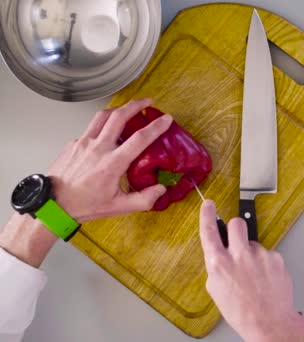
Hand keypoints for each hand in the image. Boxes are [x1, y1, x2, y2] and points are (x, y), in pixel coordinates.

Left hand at [1, 99, 171, 266]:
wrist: (52, 205)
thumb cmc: (85, 205)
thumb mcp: (118, 207)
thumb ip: (144, 199)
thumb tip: (162, 189)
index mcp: (112, 163)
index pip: (139, 139)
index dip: (155, 127)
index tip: (166, 119)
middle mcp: (98, 148)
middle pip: (118, 116)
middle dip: (136, 105)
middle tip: (148, 102)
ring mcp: (83, 142)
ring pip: (102, 116)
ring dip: (118, 109)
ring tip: (128, 109)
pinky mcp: (74, 143)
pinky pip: (91, 128)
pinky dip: (102, 126)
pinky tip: (107, 134)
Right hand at [199, 201, 303, 341]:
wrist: (269, 323)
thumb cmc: (242, 312)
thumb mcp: (217, 290)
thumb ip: (217, 267)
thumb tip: (220, 255)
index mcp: (219, 264)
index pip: (210, 231)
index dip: (207, 215)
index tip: (208, 205)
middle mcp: (239, 255)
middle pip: (237, 223)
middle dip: (236, 228)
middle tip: (238, 241)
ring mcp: (259, 255)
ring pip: (254, 243)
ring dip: (253, 253)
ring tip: (255, 275)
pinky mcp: (276, 258)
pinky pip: (268, 254)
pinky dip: (266, 264)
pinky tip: (266, 279)